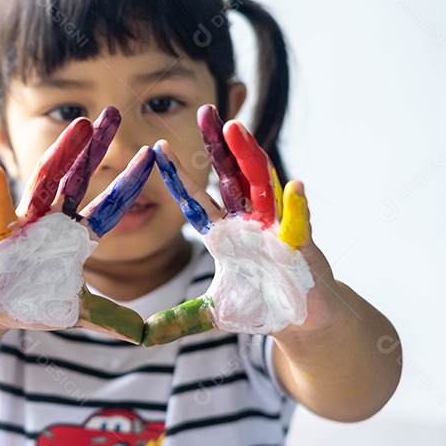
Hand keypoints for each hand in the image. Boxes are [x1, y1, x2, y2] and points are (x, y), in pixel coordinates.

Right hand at [0, 107, 155, 343]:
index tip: (152, 155)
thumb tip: (143, 336)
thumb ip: (108, 317)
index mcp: (75, 234)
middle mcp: (53, 219)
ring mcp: (24, 221)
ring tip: (79, 124)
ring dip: (61, 154)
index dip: (129, 182)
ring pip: (45, 181)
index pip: (110, 204)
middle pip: (79, 177)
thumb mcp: (76, 310)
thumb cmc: (31, 298)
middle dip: (96, 147)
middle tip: (115, 112)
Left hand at [142, 105, 336, 345]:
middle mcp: (249, 223)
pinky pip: (299, 224)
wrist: (303, 321)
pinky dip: (297, 207)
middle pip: (230, 177)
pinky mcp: (302, 247)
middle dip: (217, 146)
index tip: (157, 148)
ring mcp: (276, 229)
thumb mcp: (211, 314)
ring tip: (235, 130)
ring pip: (261, 187)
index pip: (195, 200)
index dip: (178, 176)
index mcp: (224, 234)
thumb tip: (142, 336)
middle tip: (203, 110)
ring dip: (249, 158)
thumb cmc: (261, 307)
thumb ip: (178, 320)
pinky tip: (295, 186)